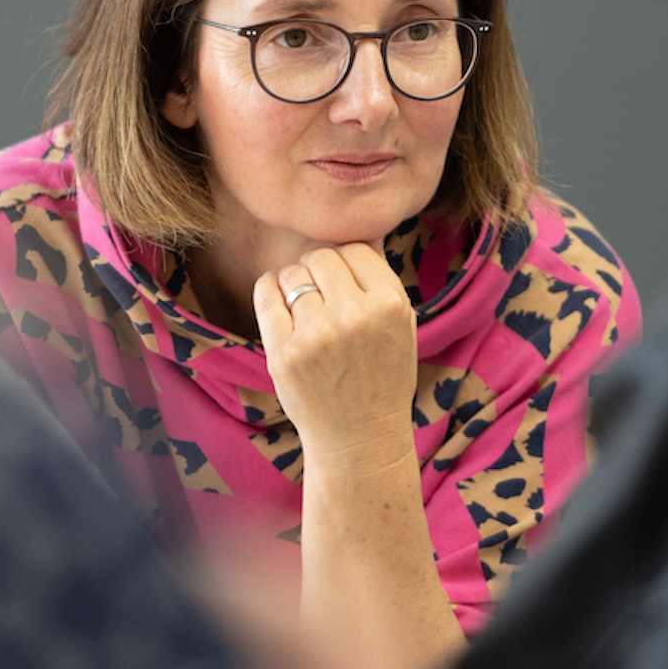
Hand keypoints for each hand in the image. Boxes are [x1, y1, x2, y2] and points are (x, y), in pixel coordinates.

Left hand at [253, 243, 417, 468]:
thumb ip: (379, 281)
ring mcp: (317, 335)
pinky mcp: (284, 353)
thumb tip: (357, 229)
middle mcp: (355, 316)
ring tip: (304, 311)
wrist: (361, 438)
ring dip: (293, 285)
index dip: (344, 264)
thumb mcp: (401, 327)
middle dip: (317, 272)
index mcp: (390, 305)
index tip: (342, 285)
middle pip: (321, 257)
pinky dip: (268, 290)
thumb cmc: (381, 377)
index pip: (354, 250)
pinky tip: (277, 300)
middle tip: (321, 299)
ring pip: (292, 274)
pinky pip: (266, 294)